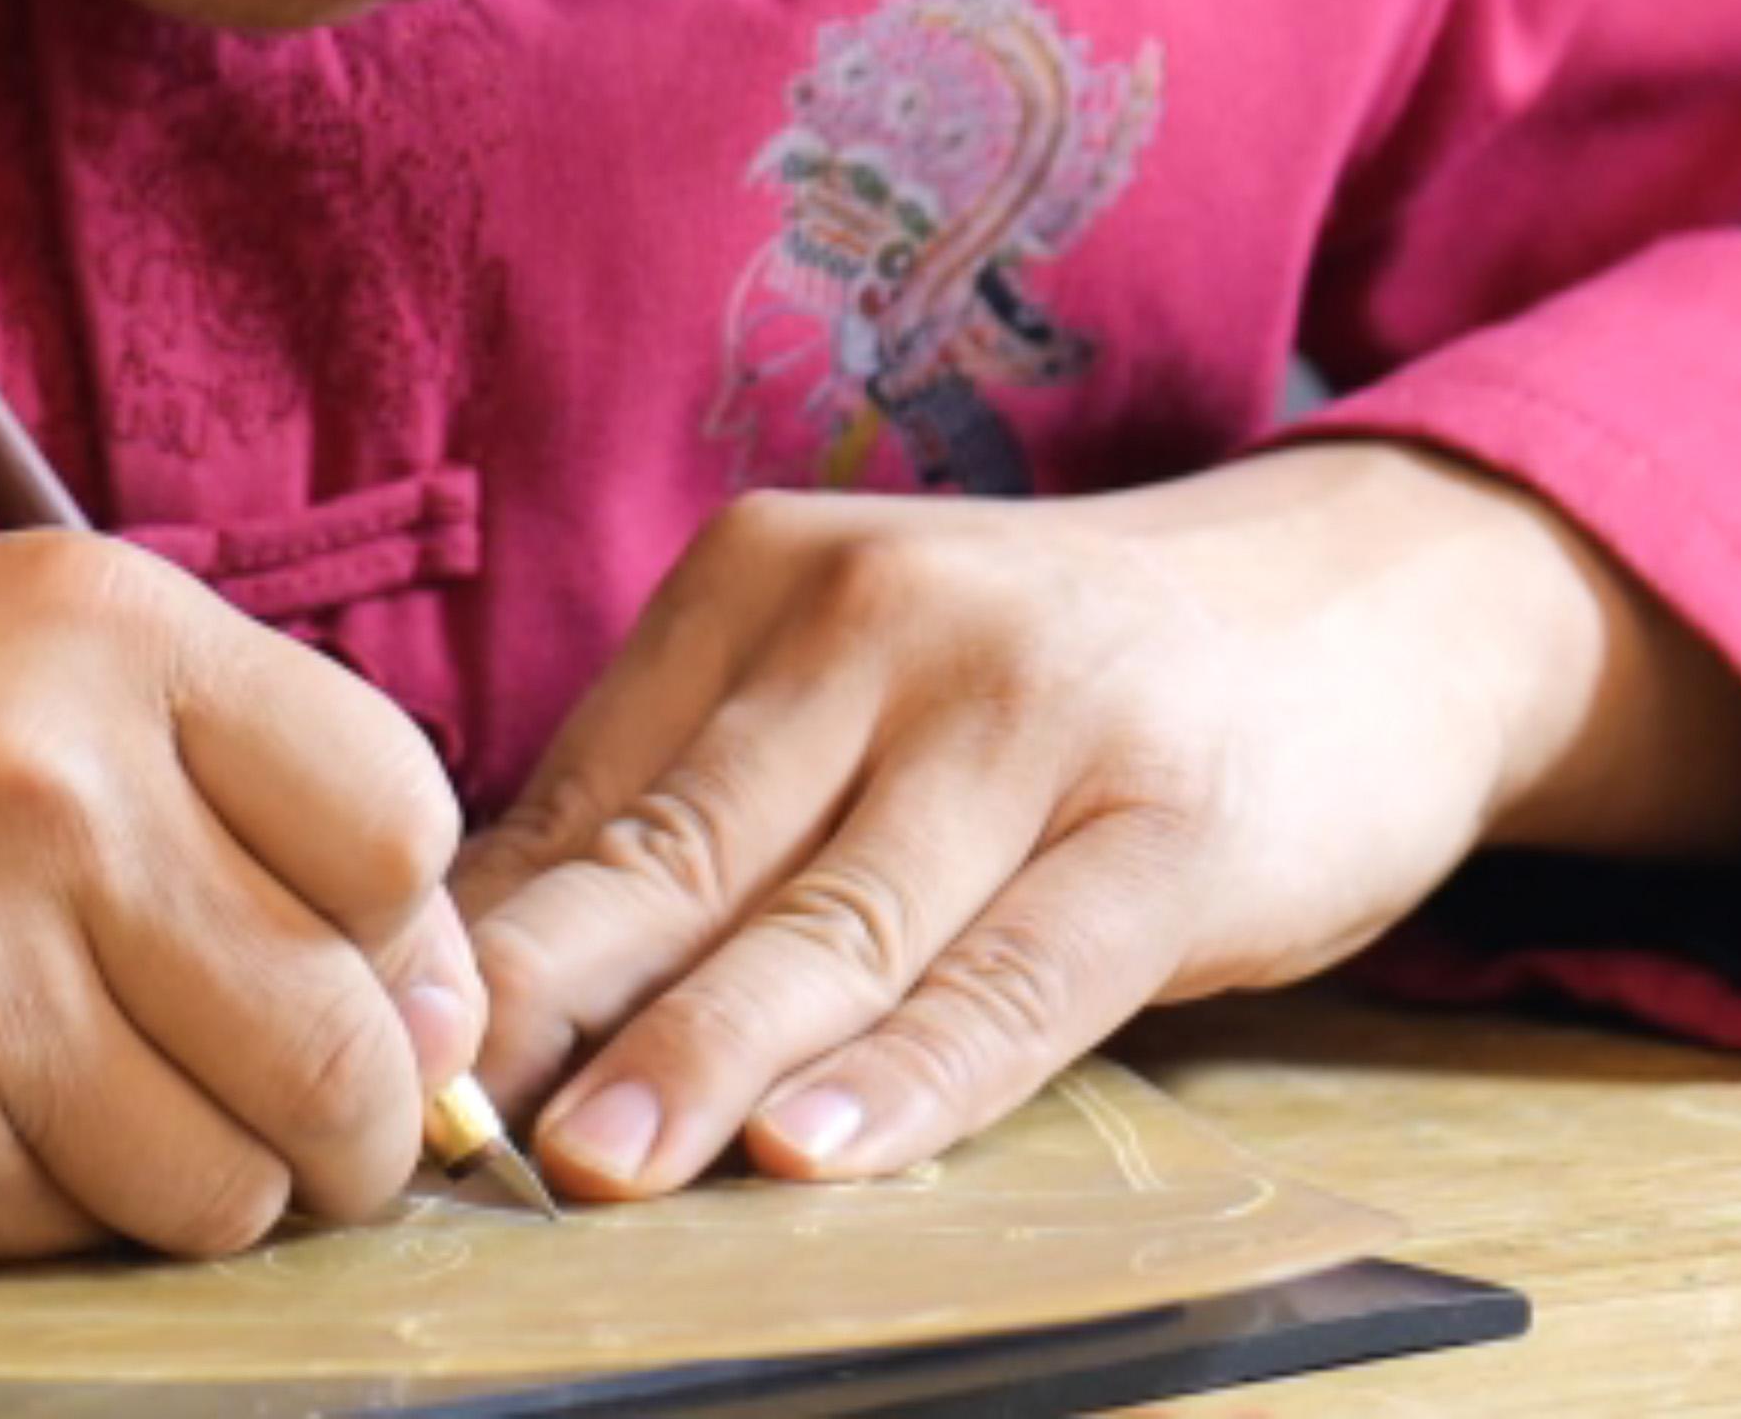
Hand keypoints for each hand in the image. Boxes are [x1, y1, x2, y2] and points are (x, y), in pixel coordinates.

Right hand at [0, 534, 480, 1263]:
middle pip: (350, 1037)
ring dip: (217, 1184)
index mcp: (103, 637)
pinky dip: (68, 1216)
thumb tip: (425, 971)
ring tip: (125, 1117)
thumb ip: (212, 764)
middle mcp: (58, 802)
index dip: (409, 925)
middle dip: (360, 1111)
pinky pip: (90, 1240)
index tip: (368, 962)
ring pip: (241, 1182)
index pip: (402, 823)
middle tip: (306, 1112)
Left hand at [456, 445, 1740, 1202]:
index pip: (592, 790)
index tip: (376, 1058)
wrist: (1363, 603)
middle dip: (552, 1002)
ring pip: (833, 922)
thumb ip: (703, 805)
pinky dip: (910, 1074)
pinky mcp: (1168, 824)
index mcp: (768, 576)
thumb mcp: (862, 686)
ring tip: (597, 1164)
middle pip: (686, 849)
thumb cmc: (1059, 683)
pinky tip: (821, 1152)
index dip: (481, 946)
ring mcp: (1034, 714)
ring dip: (705, 1055)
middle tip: (434, 1122)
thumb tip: (487, 977)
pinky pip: (1014, 977)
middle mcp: (884, 616)